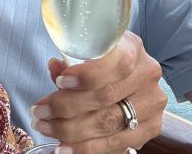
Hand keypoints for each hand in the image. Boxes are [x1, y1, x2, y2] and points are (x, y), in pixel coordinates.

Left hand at [28, 32, 164, 153]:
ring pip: (109, 123)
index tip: (60, 82)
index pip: (116, 63)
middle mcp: (147, 74)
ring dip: (71, 130)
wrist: (130, 79)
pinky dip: (87, 148)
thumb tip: (55, 67)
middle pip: (106, 97)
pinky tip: (66, 147)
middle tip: (40, 111)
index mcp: (133, 48)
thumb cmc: (104, 62)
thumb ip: (72, 62)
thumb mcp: (90, 54)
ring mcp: (152, 102)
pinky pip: (116, 143)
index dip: (87, 75)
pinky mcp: (151, 127)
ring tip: (46, 128)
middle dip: (67, 107)